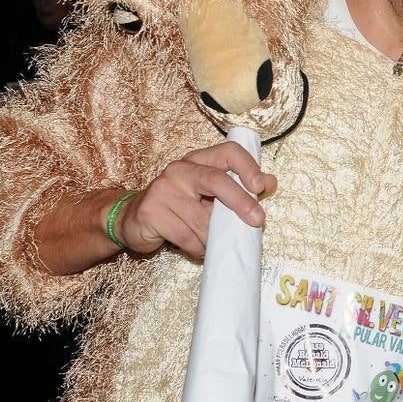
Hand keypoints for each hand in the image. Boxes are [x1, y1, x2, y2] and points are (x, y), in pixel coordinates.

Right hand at [116, 141, 276, 257]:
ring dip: (215, 238)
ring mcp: (163, 190)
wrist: (132, 219)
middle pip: (216, 180)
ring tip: (215, 243)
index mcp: (198, 160)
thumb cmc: (179, 205)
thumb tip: (270, 182)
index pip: (228, 152)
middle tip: (257, 220)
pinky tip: (198, 249)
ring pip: (203, 219)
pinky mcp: (151, 213)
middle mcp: (180, 170)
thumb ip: (239, 186)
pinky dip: (199, 248)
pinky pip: (187, 237)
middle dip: (240, 201)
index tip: (261, 187)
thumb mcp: (209, 193)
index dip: (248, 167)